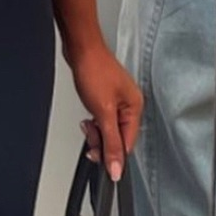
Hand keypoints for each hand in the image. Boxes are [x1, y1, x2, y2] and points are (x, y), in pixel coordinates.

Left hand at [70, 40, 143, 180]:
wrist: (81, 48)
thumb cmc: (95, 69)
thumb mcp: (103, 112)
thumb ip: (111, 142)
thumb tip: (117, 167)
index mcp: (135, 108)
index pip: (128, 143)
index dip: (114, 155)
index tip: (101, 163)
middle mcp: (129, 105)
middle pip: (118, 138)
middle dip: (102, 140)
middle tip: (90, 134)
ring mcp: (117, 100)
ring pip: (108, 129)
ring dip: (96, 131)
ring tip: (87, 122)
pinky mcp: (105, 97)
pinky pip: (102, 119)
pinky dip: (93, 121)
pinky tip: (87, 116)